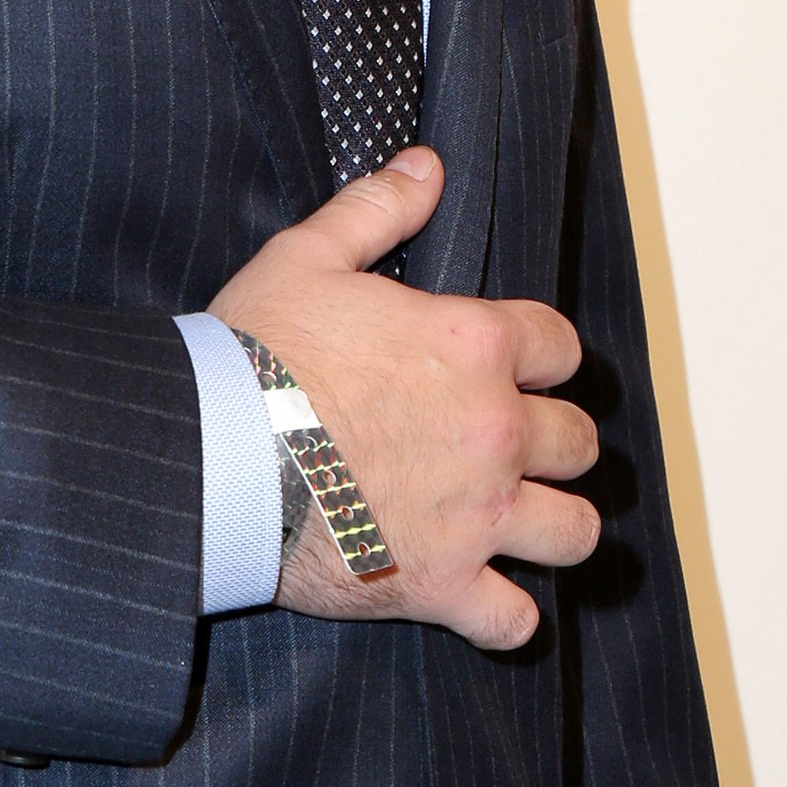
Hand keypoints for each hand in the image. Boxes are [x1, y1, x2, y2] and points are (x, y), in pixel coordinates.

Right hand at [208, 149, 599, 650]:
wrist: (208, 453)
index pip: (560, 346)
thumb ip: (377, 209)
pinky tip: (484, 602)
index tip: (514, 365)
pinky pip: (512, 622)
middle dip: (552, 441)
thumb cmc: (254, 354)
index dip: (540, 354)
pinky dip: (505, 618)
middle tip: (511, 446)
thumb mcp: (308, 257)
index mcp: (474, 345)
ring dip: (553, 526)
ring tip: (523, 523)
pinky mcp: (441, 585)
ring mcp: (475, 515)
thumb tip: (427, 164)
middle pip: (577, 441)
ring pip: (572, 532)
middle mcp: (494, 431)